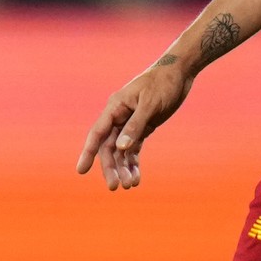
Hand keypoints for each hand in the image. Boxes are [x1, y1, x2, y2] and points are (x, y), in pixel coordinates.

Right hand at [76, 60, 192, 189]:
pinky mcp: (142, 127)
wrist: (178, 73)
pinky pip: (133, 148)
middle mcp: (119, 116)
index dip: (88, 152)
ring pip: (121, 150)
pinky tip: (137, 177)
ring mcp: (130, 122)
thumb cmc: (163, 84)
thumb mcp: (150, 104)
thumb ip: (135, 126)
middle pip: (108, 146)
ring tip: (131, 185)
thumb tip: (121, 148)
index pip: (97, 133)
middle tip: (115, 187)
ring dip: (124, 168)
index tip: (81, 171)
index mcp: (115, 107)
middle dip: (110, 167)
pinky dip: (134, 162)